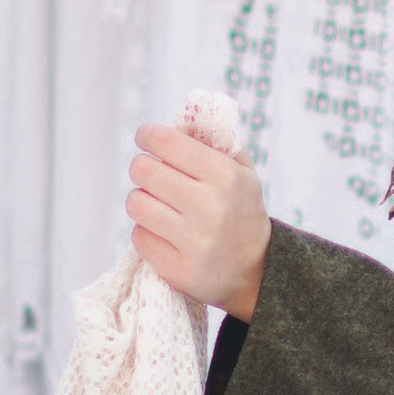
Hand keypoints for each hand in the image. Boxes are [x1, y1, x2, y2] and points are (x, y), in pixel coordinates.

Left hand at [129, 123, 270, 316]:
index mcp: (225, 176)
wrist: (257, 270)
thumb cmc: (241, 211)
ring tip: (157, 205)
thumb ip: (213, 143)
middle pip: (143, 170)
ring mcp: (193, 241)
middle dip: (143, 168)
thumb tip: (177, 124)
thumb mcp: (241, 173)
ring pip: (136, 203)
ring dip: (141, 200)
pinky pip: (139, 236)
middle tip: (151, 174)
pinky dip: (146, 231)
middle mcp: (209, 207)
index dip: (148, 135)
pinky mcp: (178, 268)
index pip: (166, 142)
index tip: (145, 138)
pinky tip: (164, 233)